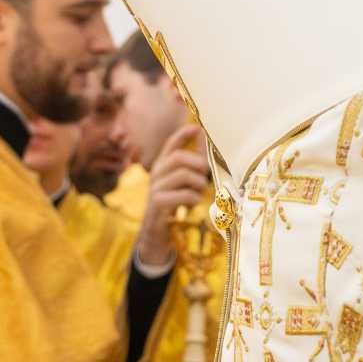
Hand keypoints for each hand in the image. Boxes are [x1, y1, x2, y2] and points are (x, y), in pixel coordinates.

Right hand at [131, 121, 208, 271]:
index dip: (183, 135)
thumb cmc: (175, 207)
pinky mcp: (157, 203)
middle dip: (197, 165)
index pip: (171, 145)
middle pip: (179, 158)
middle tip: (204, 177)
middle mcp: (156, 174)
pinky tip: (188, 207)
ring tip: (196, 195)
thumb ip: (195, 168)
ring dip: (198, 186)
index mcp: (163, 167)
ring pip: (184, 175)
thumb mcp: (184, 185)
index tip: (196, 127)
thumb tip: (208, 147)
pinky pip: (184, 194)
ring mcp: (155, 188)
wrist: (157, 234)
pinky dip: (193, 200)